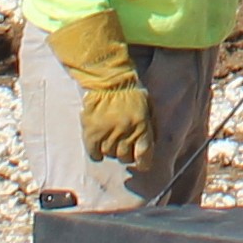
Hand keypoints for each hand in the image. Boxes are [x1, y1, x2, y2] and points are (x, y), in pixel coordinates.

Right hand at [47, 9, 153, 170]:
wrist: (108, 79)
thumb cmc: (132, 91)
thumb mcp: (148, 107)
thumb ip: (151, 126)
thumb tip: (151, 144)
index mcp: (142, 126)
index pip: (145, 154)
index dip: (143, 162)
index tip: (142, 163)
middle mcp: (125, 132)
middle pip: (125, 157)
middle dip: (127, 153)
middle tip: (124, 144)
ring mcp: (107, 133)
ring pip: (110, 154)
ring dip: (111, 150)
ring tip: (111, 139)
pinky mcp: (91, 132)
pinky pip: (94, 153)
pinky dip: (96, 152)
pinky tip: (98, 144)